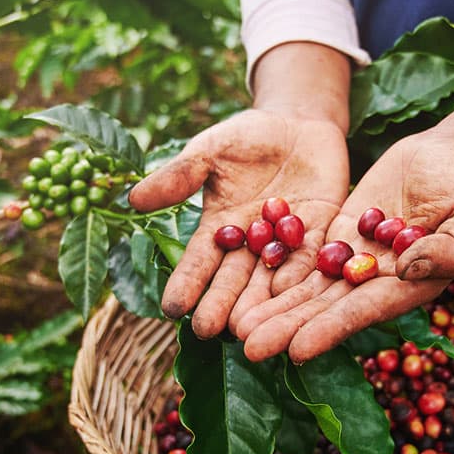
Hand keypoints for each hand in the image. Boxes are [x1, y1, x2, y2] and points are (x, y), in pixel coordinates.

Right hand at [128, 108, 348, 337]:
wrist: (297, 123)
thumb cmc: (245, 137)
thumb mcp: (209, 151)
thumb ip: (179, 176)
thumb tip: (133, 199)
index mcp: (219, 229)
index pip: (199, 262)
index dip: (186, 283)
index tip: (172, 307)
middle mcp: (250, 245)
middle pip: (234, 280)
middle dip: (221, 304)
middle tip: (209, 330)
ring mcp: (285, 243)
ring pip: (271, 279)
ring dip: (260, 304)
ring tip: (248, 328)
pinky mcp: (321, 234)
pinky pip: (311, 258)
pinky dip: (301, 276)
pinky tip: (291, 295)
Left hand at [230, 128, 453, 362]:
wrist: (452, 155)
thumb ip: (450, 248)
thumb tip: (406, 269)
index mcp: (411, 286)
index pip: (364, 312)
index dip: (330, 330)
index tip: (297, 350)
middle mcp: (377, 282)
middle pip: (326, 308)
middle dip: (288, 328)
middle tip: (248, 347)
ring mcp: (354, 259)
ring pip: (308, 287)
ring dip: (274, 307)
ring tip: (236, 327)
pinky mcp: (338, 235)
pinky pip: (304, 255)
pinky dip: (277, 270)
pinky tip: (245, 284)